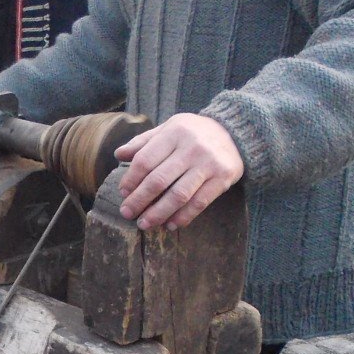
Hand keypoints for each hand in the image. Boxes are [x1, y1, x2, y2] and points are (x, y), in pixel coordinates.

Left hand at [114, 114, 243, 230]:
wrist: (235, 132)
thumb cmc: (194, 132)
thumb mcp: (169, 128)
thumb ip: (144, 141)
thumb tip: (118, 154)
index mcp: (174, 132)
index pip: (145, 160)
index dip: (131, 179)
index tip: (123, 193)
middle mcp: (192, 147)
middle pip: (159, 180)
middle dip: (140, 200)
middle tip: (127, 213)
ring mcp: (209, 164)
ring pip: (178, 195)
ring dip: (158, 213)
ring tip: (145, 224)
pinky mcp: (223, 178)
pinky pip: (199, 203)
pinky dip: (183, 217)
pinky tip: (170, 224)